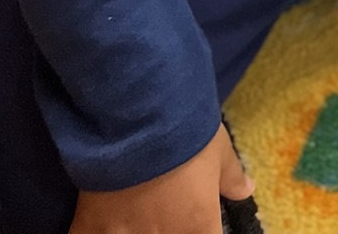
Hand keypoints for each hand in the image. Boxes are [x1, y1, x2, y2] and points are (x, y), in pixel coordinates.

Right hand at [70, 122, 253, 233]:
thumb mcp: (218, 150)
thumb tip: (247, 190)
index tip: (195, 224)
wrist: (139, 116)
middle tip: (163, 215)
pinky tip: (100, 226)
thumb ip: (231, 177)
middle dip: (168, 230)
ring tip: (136, 218)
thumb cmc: (186, 132)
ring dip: (134, 232)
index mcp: (197, 225)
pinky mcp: (90, 226)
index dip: (201, 231)